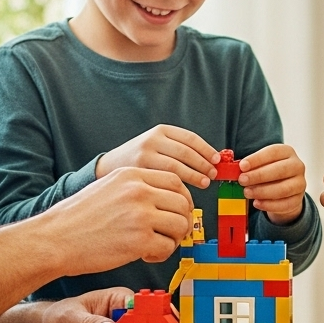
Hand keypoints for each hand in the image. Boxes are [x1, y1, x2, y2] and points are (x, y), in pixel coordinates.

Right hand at [38, 167, 192, 272]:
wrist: (54, 239)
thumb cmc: (77, 219)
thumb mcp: (108, 187)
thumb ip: (137, 188)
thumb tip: (166, 200)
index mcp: (132, 175)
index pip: (175, 181)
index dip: (183, 198)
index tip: (179, 211)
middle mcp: (139, 191)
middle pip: (183, 202)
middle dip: (183, 220)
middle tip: (172, 232)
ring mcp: (141, 215)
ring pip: (181, 224)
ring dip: (174, 238)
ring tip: (157, 245)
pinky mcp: (140, 240)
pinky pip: (168, 247)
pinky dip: (162, 254)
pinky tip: (147, 255)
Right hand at [96, 124, 218, 188]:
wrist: (106, 169)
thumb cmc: (137, 161)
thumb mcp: (155, 147)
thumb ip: (176, 150)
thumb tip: (210, 162)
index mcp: (160, 131)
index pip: (190, 138)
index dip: (206, 149)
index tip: (217, 160)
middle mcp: (152, 140)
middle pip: (186, 152)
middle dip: (202, 164)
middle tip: (213, 174)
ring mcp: (144, 155)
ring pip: (176, 167)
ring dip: (194, 176)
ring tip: (204, 183)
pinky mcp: (139, 172)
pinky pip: (164, 179)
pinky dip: (178, 186)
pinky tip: (184, 191)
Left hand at [239, 144, 306, 224]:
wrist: (284, 189)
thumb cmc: (269, 172)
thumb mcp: (261, 164)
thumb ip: (251, 166)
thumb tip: (236, 169)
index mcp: (287, 152)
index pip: (273, 152)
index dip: (257, 159)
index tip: (242, 166)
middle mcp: (297, 166)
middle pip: (280, 170)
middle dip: (259, 176)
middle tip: (242, 180)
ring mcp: (300, 183)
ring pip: (283, 189)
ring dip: (262, 191)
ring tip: (247, 192)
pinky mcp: (298, 199)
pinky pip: (285, 204)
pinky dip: (269, 205)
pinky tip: (257, 203)